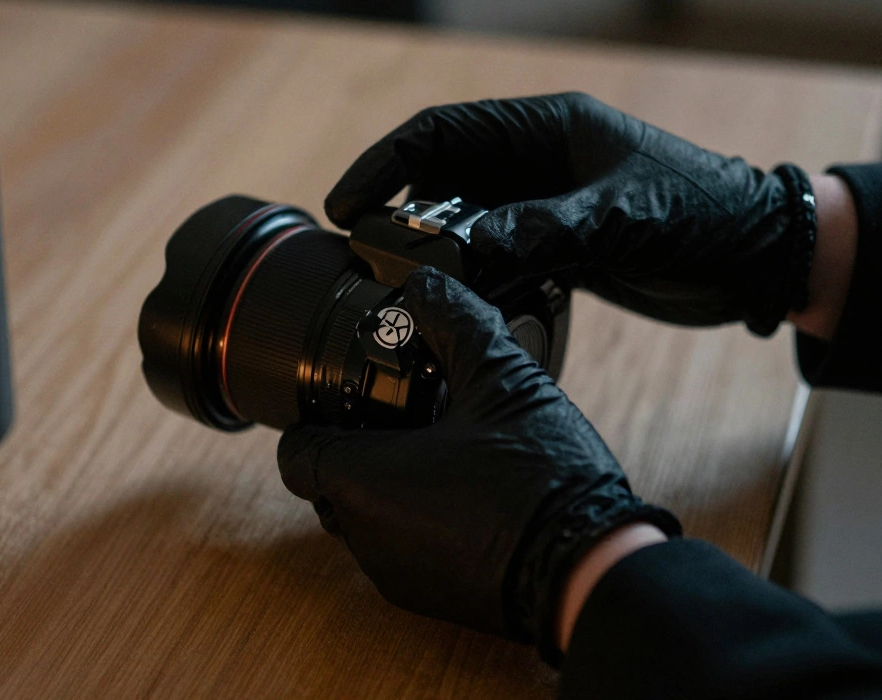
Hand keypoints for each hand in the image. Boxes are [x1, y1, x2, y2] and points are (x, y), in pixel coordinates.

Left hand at [277, 267, 679, 657]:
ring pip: (362, 519)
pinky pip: (398, 549)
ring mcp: (393, 574)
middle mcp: (364, 535)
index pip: (295, 450)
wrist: (586, 569)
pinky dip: (415, 521)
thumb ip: (455, 323)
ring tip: (441, 451)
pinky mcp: (427, 598)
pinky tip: (466, 494)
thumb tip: (427, 284)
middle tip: (405, 416)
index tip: (355, 396)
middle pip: (327, 483)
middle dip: (355, 449)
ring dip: (386, 486)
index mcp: (362, 480)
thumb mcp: (500, 379)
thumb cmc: (539, 478)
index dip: (317, 417)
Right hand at [326, 92, 818, 335]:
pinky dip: (476, 283)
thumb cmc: (705, 216)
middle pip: (446, 182)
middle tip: (366, 261)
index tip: (346, 204)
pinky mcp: (563, 250)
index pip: (444, 133)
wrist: (760, 258)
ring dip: (437, 255)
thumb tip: (465, 249)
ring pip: (469, 226)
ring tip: (403, 291)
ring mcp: (549, 208)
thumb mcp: (623, 216)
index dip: (387, 162)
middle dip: (401, 216)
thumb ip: (543, 229)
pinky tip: (458, 309)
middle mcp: (540, 164)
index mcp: (549, 129)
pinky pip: (500, 262)